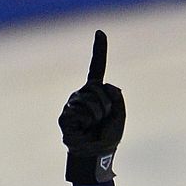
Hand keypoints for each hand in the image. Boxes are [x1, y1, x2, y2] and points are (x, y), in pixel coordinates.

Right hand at [59, 30, 125, 183]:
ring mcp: (72, 104)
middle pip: (99, 90)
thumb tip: (104, 86)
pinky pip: (80, 111)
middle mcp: (83, 94)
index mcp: (97, 93)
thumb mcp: (119, 114)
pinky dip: (87, 121)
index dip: (99, 50)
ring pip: (91, 101)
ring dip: (98, 115)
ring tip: (94, 126)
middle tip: (104, 120)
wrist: (95, 154)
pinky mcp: (65, 115)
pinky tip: (83, 129)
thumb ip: (116, 96)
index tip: (100, 31)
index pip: (97, 67)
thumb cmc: (108, 135)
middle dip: (107, 106)